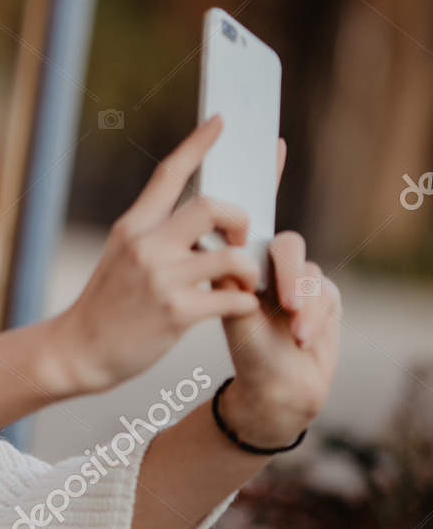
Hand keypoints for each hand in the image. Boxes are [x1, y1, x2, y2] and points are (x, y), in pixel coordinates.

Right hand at [52, 115, 264, 394]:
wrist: (77, 351)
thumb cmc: (105, 307)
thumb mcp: (119, 258)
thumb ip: (155, 237)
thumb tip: (202, 222)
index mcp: (132, 227)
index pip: (169, 173)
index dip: (199, 142)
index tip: (222, 120)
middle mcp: (145, 246)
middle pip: (212, 206)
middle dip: (239, 219)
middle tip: (239, 240)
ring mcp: (160, 279)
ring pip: (232, 256)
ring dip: (248, 269)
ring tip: (243, 282)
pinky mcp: (176, 313)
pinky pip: (233, 298)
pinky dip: (245, 302)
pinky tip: (237, 308)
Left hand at [214, 137, 340, 444]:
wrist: (272, 387)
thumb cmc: (243, 344)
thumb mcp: (218, 306)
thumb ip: (217, 270)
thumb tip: (201, 239)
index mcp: (245, 256)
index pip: (252, 211)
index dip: (263, 176)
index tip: (268, 141)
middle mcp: (276, 262)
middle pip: (285, 240)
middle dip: (281, 264)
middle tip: (269, 287)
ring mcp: (303, 279)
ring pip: (305, 269)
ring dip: (295, 297)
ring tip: (287, 319)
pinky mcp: (327, 299)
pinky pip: (323, 296)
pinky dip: (310, 320)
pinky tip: (302, 338)